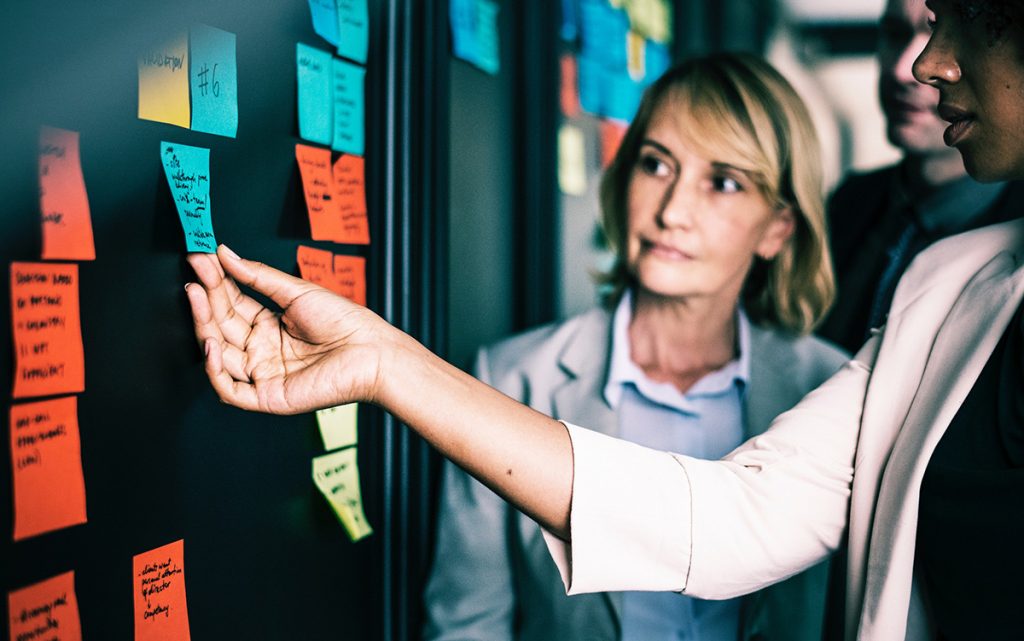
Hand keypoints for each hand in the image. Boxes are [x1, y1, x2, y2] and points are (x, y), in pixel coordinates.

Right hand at [185, 245, 390, 413]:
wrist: (372, 351)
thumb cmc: (345, 323)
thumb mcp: (297, 292)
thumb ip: (258, 276)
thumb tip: (225, 254)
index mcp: (270, 328)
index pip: (232, 305)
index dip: (215, 283)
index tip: (200, 258)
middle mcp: (263, 352)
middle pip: (222, 327)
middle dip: (205, 300)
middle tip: (194, 274)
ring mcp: (263, 375)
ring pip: (219, 356)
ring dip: (203, 327)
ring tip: (197, 296)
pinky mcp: (268, 397)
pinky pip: (230, 390)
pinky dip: (214, 370)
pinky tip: (210, 342)